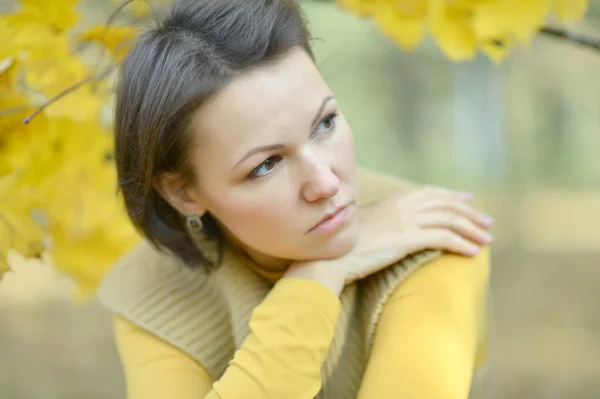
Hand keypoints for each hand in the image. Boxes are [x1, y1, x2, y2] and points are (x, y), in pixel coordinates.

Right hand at [340, 186, 492, 284]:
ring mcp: (406, 220)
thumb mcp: (370, 223)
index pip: (433, 193)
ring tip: (487, 241)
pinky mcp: (408, 238)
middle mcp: (404, 204)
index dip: (454, 196)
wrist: (334, 255)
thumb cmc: (348, 244)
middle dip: (470, 213)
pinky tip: (473, 253)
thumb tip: (401, 224)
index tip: (469, 200)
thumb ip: (389, 217)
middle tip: (487, 223)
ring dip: (472, 230)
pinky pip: (444, 238)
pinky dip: (462, 245)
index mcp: (396, 198)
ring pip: (450, 220)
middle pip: (447, 205)